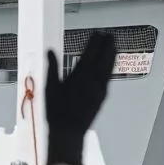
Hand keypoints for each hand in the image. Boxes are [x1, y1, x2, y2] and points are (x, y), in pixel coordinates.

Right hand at [45, 32, 115, 164]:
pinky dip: (110, 68)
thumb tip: (50, 52)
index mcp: (81, 74)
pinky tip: (108, 67)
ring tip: (113, 46)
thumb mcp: (50, 86)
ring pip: (110, 67)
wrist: (68, 132)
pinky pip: (109, 77)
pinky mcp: (102, 96)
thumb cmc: (57, 111)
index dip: (96, 40)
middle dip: (108, 44)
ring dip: (112, 55)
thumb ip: (52, 66)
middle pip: (105, 57)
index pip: (92, 52)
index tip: (98, 32)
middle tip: (109, 35)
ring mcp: (100, 88)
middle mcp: (94, 80)